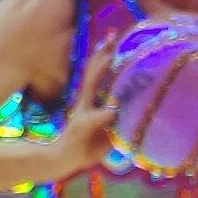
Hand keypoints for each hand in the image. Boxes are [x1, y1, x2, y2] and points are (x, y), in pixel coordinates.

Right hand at [50, 31, 119, 180]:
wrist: (60, 162)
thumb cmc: (85, 148)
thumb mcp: (106, 132)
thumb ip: (119, 122)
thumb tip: (138, 114)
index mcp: (89, 101)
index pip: (96, 73)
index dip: (104, 55)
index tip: (114, 37)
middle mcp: (84, 103)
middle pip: (92, 72)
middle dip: (102, 54)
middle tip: (112, 35)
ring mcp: (80, 113)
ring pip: (90, 88)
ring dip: (98, 72)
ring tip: (109, 57)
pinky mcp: (80, 128)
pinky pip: (93, 119)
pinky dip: (102, 114)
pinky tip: (112, 110)